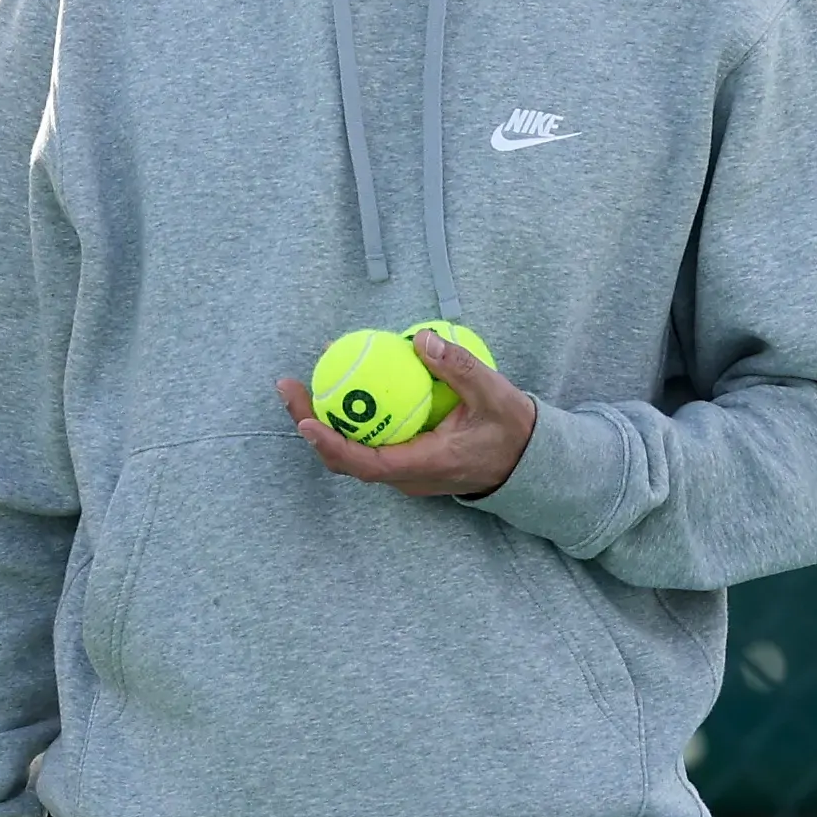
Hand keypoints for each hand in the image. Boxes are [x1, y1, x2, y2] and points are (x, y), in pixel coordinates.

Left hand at [283, 328, 535, 499]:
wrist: (527, 462)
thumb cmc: (512, 431)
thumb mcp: (495, 395)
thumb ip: (460, 368)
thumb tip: (421, 340)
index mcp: (424, 465)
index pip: (365, 464)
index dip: (330, 444)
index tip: (304, 420)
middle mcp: (406, 476)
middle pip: (344, 458)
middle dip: (310, 424)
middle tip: (289, 386)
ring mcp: (403, 471)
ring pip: (352, 451)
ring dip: (324, 419)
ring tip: (304, 381)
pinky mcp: (405, 460)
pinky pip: (368, 441)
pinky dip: (350, 416)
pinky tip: (344, 382)